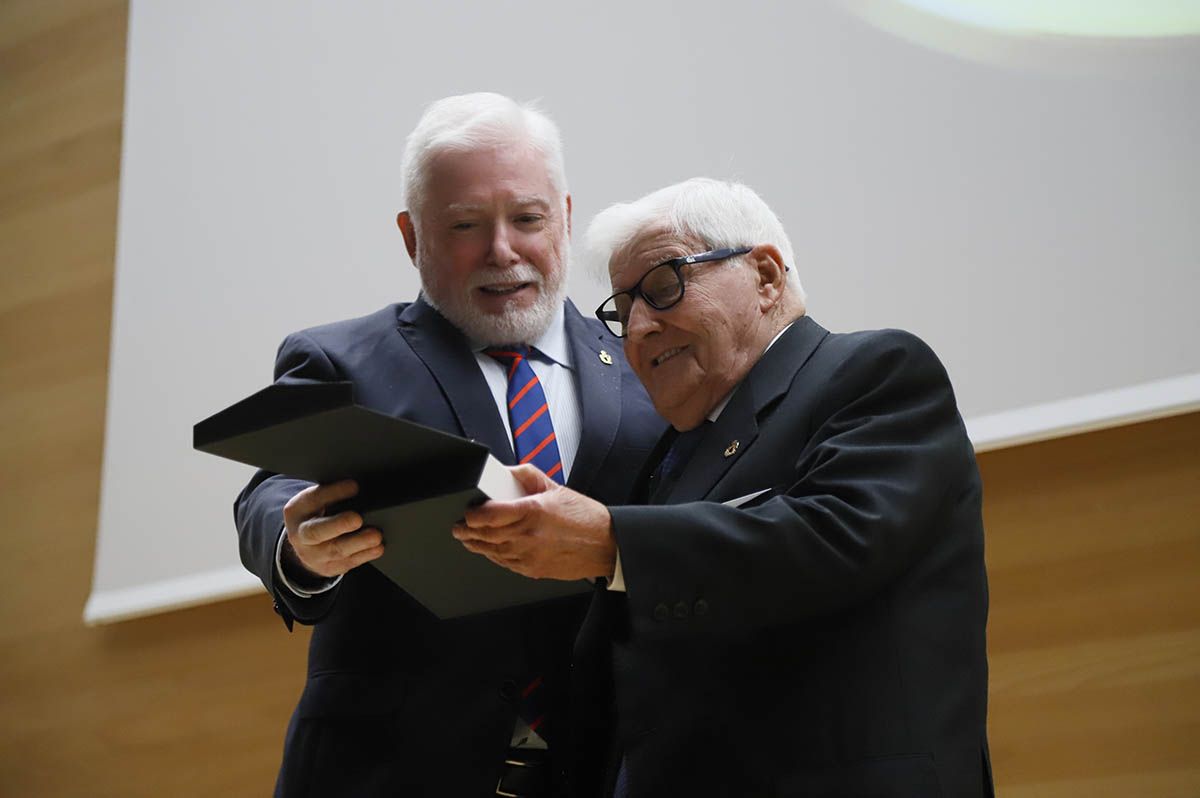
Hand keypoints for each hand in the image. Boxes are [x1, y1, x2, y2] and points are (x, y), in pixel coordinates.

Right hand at [282, 480, 383, 578]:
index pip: (313, 499)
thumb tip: (356, 487)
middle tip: (357, 519)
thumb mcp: (315, 501)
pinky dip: (365, 555)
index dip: (334, 492)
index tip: (354, 486)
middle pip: (316, 532)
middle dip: (338, 524)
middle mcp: (300, 535)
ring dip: (358, 543)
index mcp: (296, 511)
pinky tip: (377, 548)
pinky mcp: (329, 568)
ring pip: (336, 551)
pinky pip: (348, 563)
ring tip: (375, 536)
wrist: (306, 546)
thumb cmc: (316, 516)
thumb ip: (331, 494)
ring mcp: (314, 555)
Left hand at [452, 464, 615, 580]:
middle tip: (459, 527)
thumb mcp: (555, 487)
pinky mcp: (532, 570)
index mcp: (533, 511)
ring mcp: (528, 555)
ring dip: (475, 545)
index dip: (471, 514)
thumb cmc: (584, 517)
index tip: (467, 511)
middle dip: (466, 531)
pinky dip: (493, 555)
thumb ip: (527, 475)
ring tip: (468, 538)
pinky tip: (489, 549)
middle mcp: (528, 535)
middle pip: (484, 535)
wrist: (605, 545)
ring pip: (491, 552)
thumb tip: (506, 472)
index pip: (489, 514)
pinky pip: (504, 563)